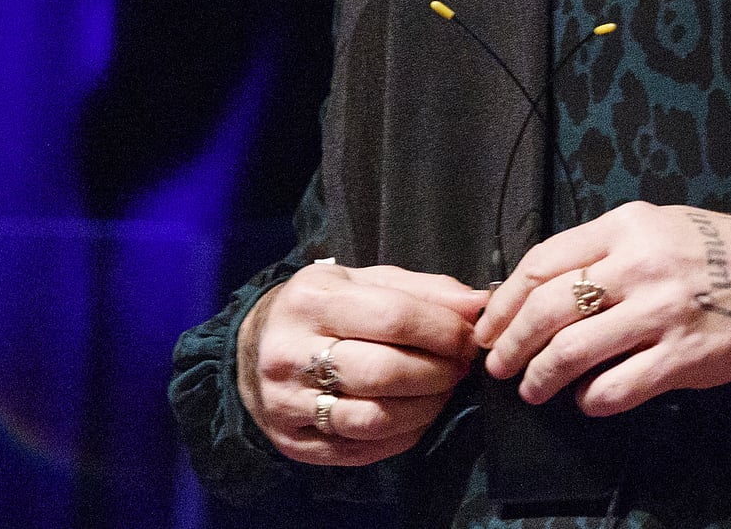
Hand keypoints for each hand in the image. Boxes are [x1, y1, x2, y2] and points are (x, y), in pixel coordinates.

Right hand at [237, 260, 486, 465]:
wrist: (251, 349)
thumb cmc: (322, 309)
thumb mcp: (365, 281)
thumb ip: (424, 290)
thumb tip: (478, 303)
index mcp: (312, 299)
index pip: (393, 317)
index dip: (444, 331)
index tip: (469, 337)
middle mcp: (291, 352)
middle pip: (385, 372)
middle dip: (439, 372)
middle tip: (460, 366)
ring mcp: (287, 403)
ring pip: (374, 418)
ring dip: (425, 408)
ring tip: (441, 390)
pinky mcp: (293, 442)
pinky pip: (361, 449)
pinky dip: (402, 435)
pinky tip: (415, 415)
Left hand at [473, 201, 730, 416]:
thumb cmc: (729, 251)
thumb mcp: (662, 227)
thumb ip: (608, 250)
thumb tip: (544, 287)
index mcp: (627, 225)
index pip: (541, 262)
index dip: (505, 299)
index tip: (490, 323)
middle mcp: (637, 264)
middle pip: (545, 307)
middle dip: (509, 344)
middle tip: (497, 365)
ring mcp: (660, 312)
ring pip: (570, 351)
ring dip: (539, 377)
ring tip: (532, 389)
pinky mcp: (683, 358)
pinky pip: (615, 388)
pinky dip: (590, 401)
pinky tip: (588, 402)